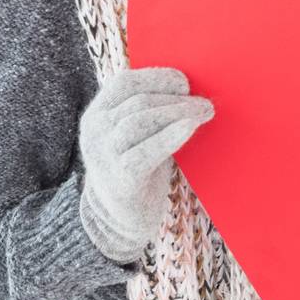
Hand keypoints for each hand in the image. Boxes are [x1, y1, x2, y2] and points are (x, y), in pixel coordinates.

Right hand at [77, 66, 213, 263]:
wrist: (120, 221)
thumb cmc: (135, 168)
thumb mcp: (134, 135)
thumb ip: (148, 112)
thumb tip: (188, 88)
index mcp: (96, 115)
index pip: (124, 83)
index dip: (156, 77)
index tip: (184, 82)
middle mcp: (95, 132)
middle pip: (138, 102)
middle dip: (175, 99)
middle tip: (204, 103)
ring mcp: (105, 156)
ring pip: (141, 121)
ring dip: (179, 113)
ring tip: (205, 112)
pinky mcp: (121, 179)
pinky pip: (147, 152)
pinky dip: (171, 136)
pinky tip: (191, 127)